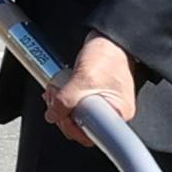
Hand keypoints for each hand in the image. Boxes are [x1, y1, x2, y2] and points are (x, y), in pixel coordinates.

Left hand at [42, 33, 142, 149]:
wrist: (109, 37)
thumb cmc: (107, 55)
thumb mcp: (83, 79)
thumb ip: (66, 101)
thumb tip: (53, 115)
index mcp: (118, 112)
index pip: (92, 134)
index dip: (72, 127)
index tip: (62, 117)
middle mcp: (112, 111)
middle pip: (81, 126)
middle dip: (62, 114)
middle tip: (54, 100)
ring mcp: (103, 103)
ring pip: (76, 115)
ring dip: (60, 105)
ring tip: (55, 91)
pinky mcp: (94, 95)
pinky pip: (76, 104)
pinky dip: (64, 98)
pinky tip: (57, 90)